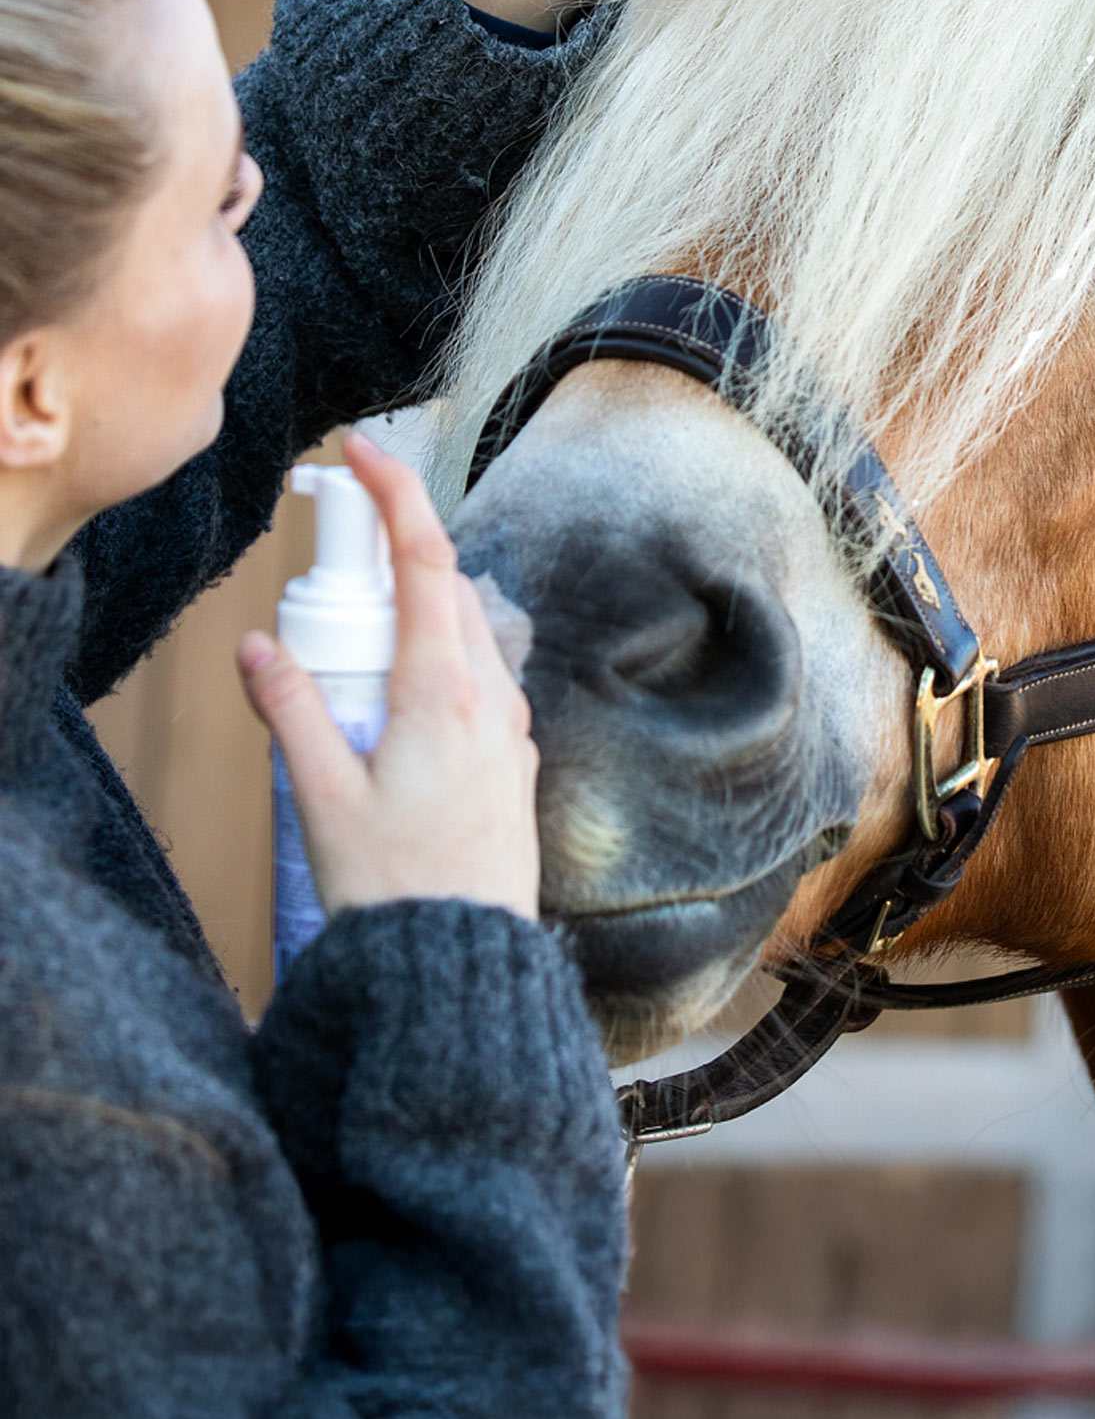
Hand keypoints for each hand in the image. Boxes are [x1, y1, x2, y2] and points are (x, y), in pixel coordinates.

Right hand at [238, 432, 539, 923]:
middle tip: (334, 552)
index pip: (425, 558)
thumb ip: (289, 710)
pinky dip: (434, 669)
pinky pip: (477, 687)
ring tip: (349, 656)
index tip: (363, 450)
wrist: (465, 967)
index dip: (396, 491)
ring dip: (412, 619)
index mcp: (445, 690)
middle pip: (444, 589)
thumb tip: (257, 643)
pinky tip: (393, 714)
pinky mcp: (514, 764)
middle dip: (391, 557)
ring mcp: (511, 731)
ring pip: (464, 638)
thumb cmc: (394, 889)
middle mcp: (492, 697)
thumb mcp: (319, 797)